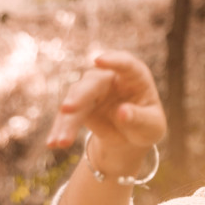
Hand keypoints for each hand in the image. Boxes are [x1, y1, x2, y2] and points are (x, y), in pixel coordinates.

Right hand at [45, 51, 166, 171]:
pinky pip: (67, 116)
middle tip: (68, 108)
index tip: (98, 61)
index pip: (125, 64)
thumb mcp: (151, 125)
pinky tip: (54, 143)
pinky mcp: (79, 105)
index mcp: (134, 76)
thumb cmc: (146, 125)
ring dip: (67, 119)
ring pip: (75, 99)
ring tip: (62, 141)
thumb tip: (122, 113)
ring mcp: (92, 90)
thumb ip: (138, 118)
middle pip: (92, 82)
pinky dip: (61, 129)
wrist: (131, 137)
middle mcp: (110, 78)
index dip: (113, 61)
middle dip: (79, 95)